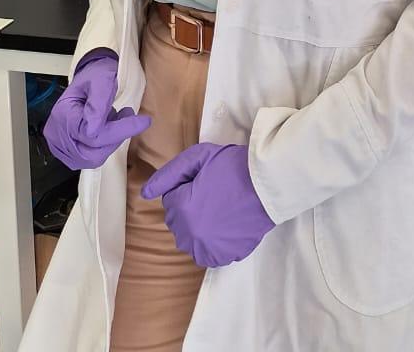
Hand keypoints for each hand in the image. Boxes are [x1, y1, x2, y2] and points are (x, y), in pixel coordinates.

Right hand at [43, 50, 151, 171]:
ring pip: (92, 158)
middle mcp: (56, 135)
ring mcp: (60, 145)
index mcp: (63, 115)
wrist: (88, 77)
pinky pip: (89, 157)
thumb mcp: (101, 79)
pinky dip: (103, 145)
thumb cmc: (95, 75)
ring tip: (116, 119)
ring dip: (111, 141)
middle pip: (91, 153)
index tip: (144, 121)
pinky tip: (108, 127)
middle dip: (116, 138)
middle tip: (127, 117)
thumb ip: (99, 101)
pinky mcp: (67, 150)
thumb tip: (94, 129)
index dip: (120, 130)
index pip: (92, 134)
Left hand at [141, 143, 274, 267]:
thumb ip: (168, 174)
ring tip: (218, 208)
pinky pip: (207, 252)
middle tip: (212, 191)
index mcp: (182, 210)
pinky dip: (211, 242)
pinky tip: (225, 224)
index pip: (169, 200)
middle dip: (188, 206)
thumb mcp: (199, 157)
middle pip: (176, 221)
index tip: (204, 178)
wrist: (270, 182)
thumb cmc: (234, 165)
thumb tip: (144, 193)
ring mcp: (208, 249)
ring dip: (197, 225)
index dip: (186, 186)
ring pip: (189, 238)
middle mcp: (190, 235)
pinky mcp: (225, 256)